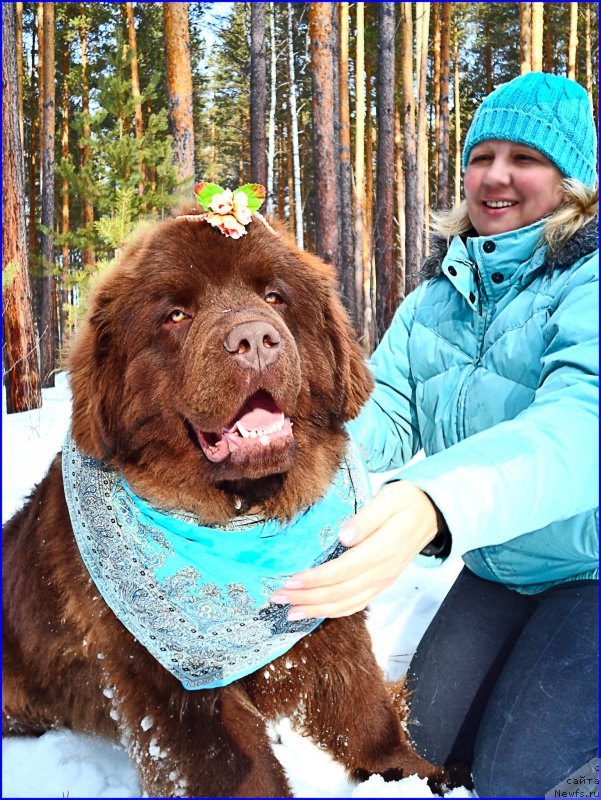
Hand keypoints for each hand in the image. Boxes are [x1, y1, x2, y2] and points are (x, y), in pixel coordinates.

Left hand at [270, 481, 441, 619]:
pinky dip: (334, 612)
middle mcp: (383, 572)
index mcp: (384, 550)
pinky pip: (356, 604)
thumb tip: (344, 537)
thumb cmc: (407, 501)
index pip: (343, 570)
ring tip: (290, 611)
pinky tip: (315, 611)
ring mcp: (383, 581)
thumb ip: (367, 518)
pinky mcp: (382, 583)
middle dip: (307, 597)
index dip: (316, 579)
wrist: (433, 513)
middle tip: (278, 597)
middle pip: (340, 592)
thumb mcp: (389, 499)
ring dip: (316, 609)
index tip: (291, 580)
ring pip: (347, 603)